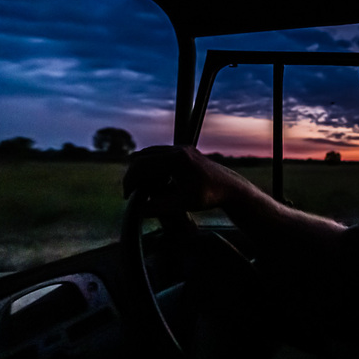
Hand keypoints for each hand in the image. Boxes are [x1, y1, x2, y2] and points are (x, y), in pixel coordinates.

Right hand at [123, 145, 238, 213]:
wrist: (230, 188)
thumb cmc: (209, 196)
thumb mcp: (183, 204)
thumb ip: (158, 207)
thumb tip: (137, 210)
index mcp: (177, 159)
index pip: (142, 164)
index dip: (130, 180)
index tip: (128, 195)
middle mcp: (178, 149)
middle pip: (143, 156)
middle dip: (134, 174)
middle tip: (132, 192)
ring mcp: (182, 148)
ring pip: (150, 153)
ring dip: (142, 169)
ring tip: (141, 188)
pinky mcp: (184, 151)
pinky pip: (160, 154)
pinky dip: (152, 166)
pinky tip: (154, 182)